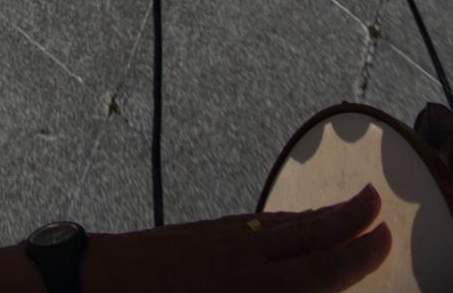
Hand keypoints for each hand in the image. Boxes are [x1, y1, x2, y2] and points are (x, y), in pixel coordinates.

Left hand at [79, 186, 388, 290]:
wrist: (99, 282)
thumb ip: (267, 292)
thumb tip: (298, 285)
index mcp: (253, 286)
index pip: (319, 269)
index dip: (355, 253)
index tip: (383, 234)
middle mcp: (242, 255)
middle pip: (305, 234)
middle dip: (344, 218)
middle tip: (376, 198)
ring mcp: (221, 239)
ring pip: (279, 227)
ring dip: (315, 219)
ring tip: (343, 210)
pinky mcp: (201, 234)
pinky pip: (252, 226)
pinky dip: (279, 225)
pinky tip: (284, 227)